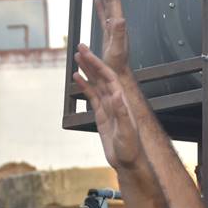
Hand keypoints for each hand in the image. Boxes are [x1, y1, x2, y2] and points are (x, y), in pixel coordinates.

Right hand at [74, 44, 143, 171]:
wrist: (128, 161)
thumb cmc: (130, 148)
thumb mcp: (126, 131)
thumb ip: (122, 112)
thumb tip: (116, 94)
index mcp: (121, 100)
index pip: (108, 76)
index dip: (98, 64)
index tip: (87, 53)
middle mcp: (114, 99)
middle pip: (101, 75)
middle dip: (91, 60)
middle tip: (80, 46)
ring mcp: (108, 106)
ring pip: (95, 83)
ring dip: (87, 69)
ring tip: (77, 57)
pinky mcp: (102, 114)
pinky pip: (92, 96)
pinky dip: (84, 86)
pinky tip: (77, 77)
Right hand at [94, 0, 131, 76]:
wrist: (117, 75)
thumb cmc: (116, 66)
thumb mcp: (117, 50)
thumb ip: (119, 34)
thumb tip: (120, 19)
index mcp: (118, 27)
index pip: (115, 4)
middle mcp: (117, 26)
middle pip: (112, 2)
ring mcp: (113, 29)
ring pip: (108, 7)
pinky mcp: (108, 34)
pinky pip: (104, 16)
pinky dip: (100, 8)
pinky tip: (97, 2)